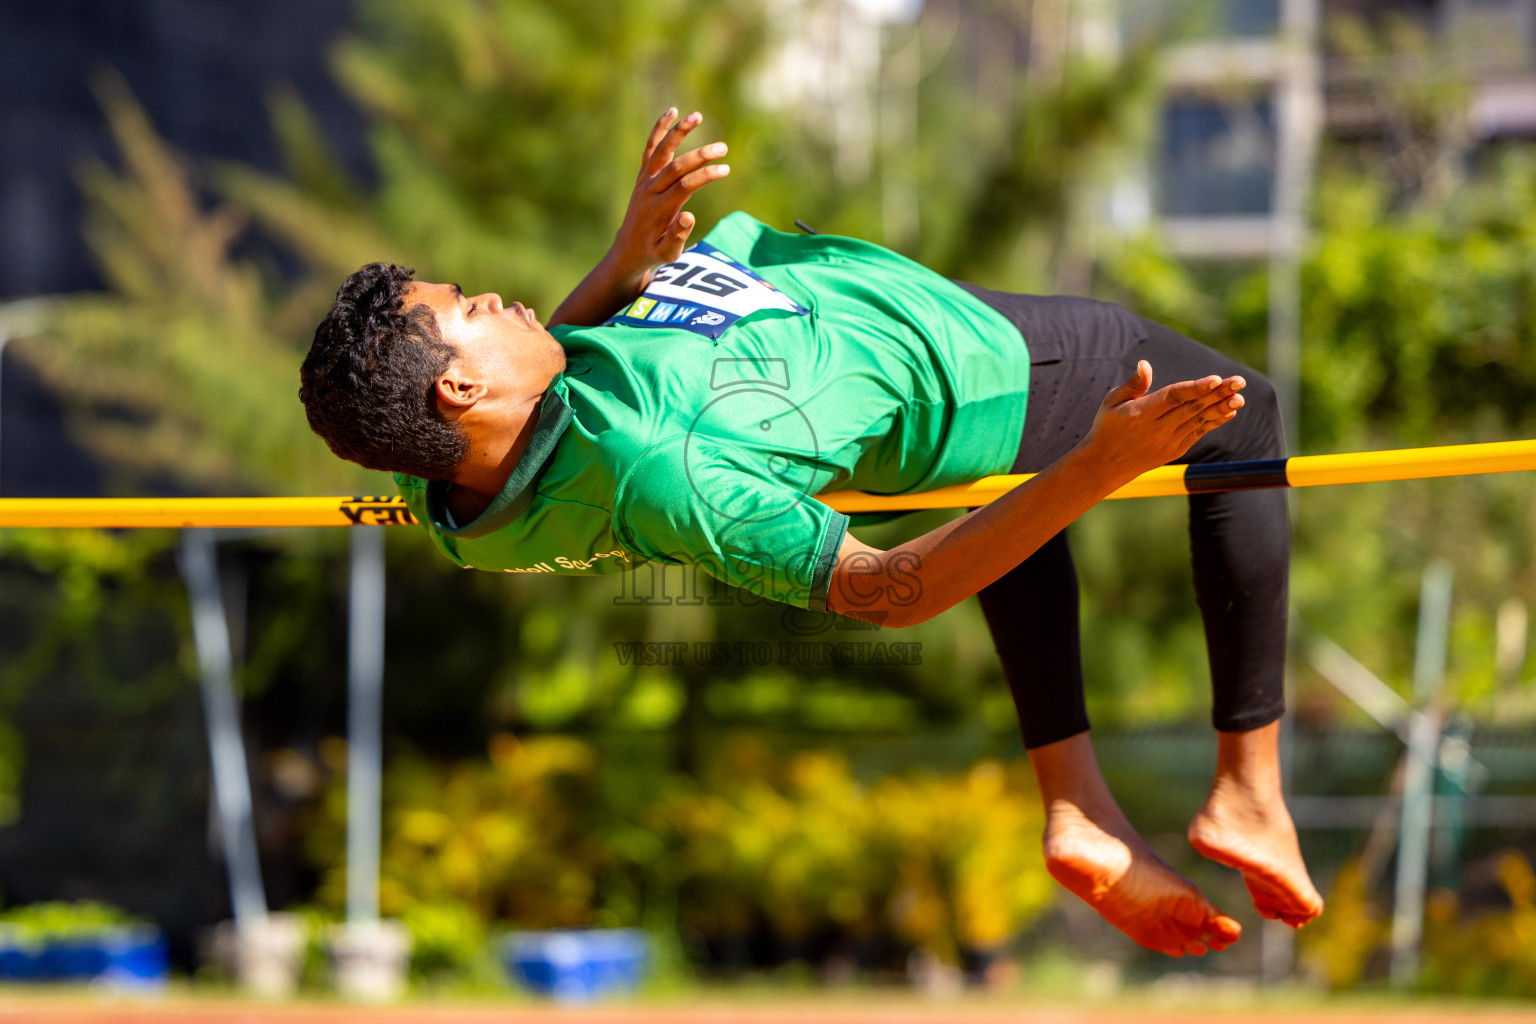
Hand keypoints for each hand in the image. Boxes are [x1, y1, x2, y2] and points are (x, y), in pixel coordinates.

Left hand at [605, 108, 730, 294]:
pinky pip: (650, 149)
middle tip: (723, 147)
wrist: (628, 248)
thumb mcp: (668, 254)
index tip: (725, 169)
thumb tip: (689, 216)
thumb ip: (677, 236)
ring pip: (661, 151)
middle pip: (676, 167)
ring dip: (678, 132)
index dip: (705, 176)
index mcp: (658, 210)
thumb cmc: (654, 252)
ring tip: (697, 115)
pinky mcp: (643, 175)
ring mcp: (644, 181)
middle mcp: (649, 191)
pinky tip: (672, 112)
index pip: (684, 187)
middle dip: (700, 156)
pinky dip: (659, 130)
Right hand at [1080, 360, 1245, 485]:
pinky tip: (1230, 410)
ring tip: (1240, 396)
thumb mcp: (1111, 402)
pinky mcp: (1175, 450)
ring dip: (1221, 407)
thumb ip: (1132, 384)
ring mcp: (1168, 442)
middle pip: (1192, 408)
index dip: (1195, 388)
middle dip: (1217, 393)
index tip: (1215, 379)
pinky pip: (1199, 432)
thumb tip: (1145, 364)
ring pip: (1199, 420)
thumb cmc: (1108, 426)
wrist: (1105, 465)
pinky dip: (1215, 421)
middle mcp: (1157, 429)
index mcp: (1141, 414)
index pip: (1173, 398)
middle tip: (1239, 381)